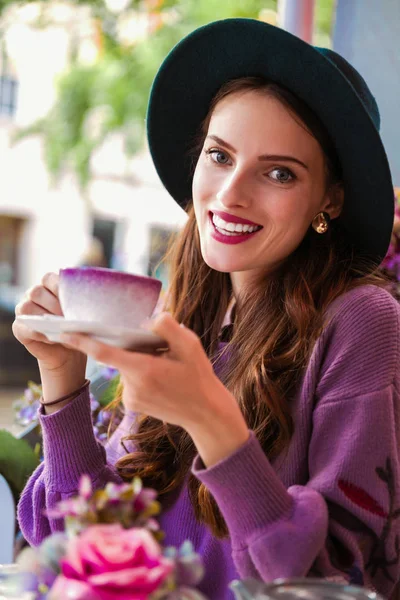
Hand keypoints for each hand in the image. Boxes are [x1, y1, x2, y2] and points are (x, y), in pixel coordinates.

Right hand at [13, 272, 86, 400]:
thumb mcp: (80, 316)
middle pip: (36, 291)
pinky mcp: (19, 328)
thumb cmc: (77, 329)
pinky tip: (50, 337)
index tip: (72, 296)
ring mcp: (24, 311)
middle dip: (53, 304)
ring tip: (60, 326)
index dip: (58, 285)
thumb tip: (81, 312)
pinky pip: (23, 327)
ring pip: (26, 307)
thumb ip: (78, 309)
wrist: (68, 353)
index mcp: (49, 287)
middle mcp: (34, 296)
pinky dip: (37, 332)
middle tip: (68, 316)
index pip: (48, 278)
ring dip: (44, 317)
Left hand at [60, 312, 248, 465]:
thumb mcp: (190, 345)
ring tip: (166, 368)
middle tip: (162, 351)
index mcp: (143, 370)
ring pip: (126, 368)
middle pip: (121, 356)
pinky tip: (161, 379)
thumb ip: (166, 327)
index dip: (82, 342)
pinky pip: (130, 380)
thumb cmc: (199, 376)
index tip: (65, 332)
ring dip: (139, 361)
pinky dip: (140, 374)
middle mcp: (132, 387)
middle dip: (134, 348)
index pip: (104, 353)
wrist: (206, 414)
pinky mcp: (132, 405)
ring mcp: (131, 399)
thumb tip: (147, 321)